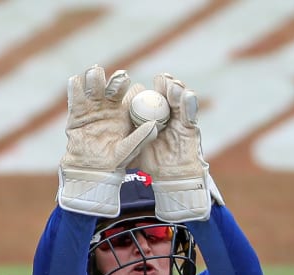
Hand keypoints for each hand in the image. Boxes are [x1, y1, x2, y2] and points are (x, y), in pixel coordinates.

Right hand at [59, 65, 160, 216]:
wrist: (89, 170)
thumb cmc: (112, 162)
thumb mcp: (129, 150)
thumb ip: (140, 137)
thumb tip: (154, 125)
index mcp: (124, 113)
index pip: (131, 97)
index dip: (135, 91)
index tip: (137, 88)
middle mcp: (109, 107)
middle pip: (112, 89)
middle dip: (115, 81)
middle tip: (120, 76)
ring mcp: (92, 109)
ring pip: (94, 90)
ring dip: (95, 80)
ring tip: (96, 72)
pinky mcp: (76, 114)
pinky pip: (75, 99)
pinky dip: (75, 89)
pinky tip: (76, 80)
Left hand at [132, 74, 222, 221]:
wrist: (170, 178)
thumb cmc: (150, 161)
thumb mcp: (131, 145)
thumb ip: (124, 133)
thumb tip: (102, 123)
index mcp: (152, 115)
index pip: (150, 98)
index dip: (146, 90)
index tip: (139, 84)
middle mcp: (168, 114)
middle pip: (167, 94)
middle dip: (165, 85)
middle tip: (161, 78)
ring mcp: (180, 119)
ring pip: (180, 100)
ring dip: (177, 90)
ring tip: (172, 83)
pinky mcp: (190, 128)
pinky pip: (191, 114)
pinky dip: (190, 104)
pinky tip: (187, 95)